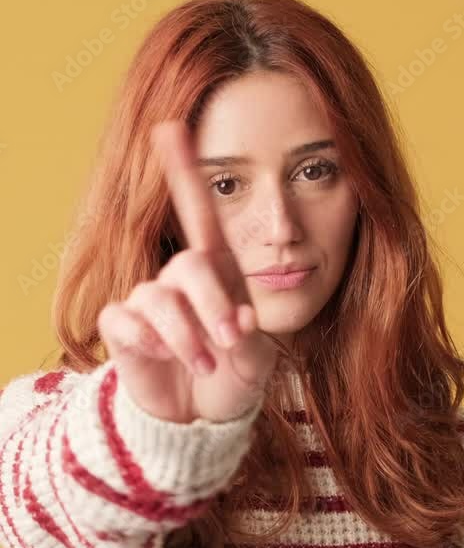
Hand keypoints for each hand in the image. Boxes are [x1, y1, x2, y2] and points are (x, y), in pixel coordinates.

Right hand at [97, 120, 278, 423]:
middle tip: (233, 341)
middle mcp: (179, 279)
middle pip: (189, 264)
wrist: (201, 419)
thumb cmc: (232, 378)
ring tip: (206, 365)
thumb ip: (253, 339)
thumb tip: (241, 319)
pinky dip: (149, 343)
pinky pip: (126, 321)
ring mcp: (149, 302)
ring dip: (187, 335)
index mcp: (217, 273)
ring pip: (158, 298)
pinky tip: (163, 358)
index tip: (171, 128)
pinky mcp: (123, 329)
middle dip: (213, 304)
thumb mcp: (257, 362)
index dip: (184, 172)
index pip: (198, 214)